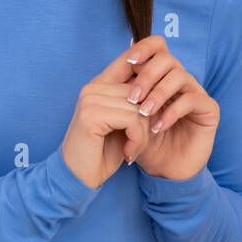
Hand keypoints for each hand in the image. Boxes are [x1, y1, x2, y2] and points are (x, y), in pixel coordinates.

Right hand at [59, 49, 159, 189]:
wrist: (79, 179)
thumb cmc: (102, 152)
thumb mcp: (122, 124)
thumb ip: (134, 103)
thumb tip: (163, 87)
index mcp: (98, 85)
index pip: (129, 62)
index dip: (149, 78)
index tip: (159, 105)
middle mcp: (92, 88)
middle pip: (141, 90)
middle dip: (148, 119)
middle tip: (140, 143)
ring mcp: (90, 100)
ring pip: (139, 107)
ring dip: (143, 134)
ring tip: (133, 150)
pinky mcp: (92, 115)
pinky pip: (132, 120)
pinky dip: (137, 140)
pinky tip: (128, 154)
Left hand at [114, 34, 219, 181]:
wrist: (162, 169)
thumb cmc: (144, 140)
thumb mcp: (129, 113)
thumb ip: (126, 88)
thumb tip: (121, 58)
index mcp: (162, 75)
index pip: (158, 46)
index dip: (144, 48)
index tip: (129, 62)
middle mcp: (181, 80)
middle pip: (168, 59)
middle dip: (148, 75)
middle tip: (133, 96)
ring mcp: (196, 93)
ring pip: (180, 76)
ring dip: (158, 93)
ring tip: (143, 113)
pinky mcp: (209, 109)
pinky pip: (192, 99)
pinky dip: (172, 111)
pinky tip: (158, 126)